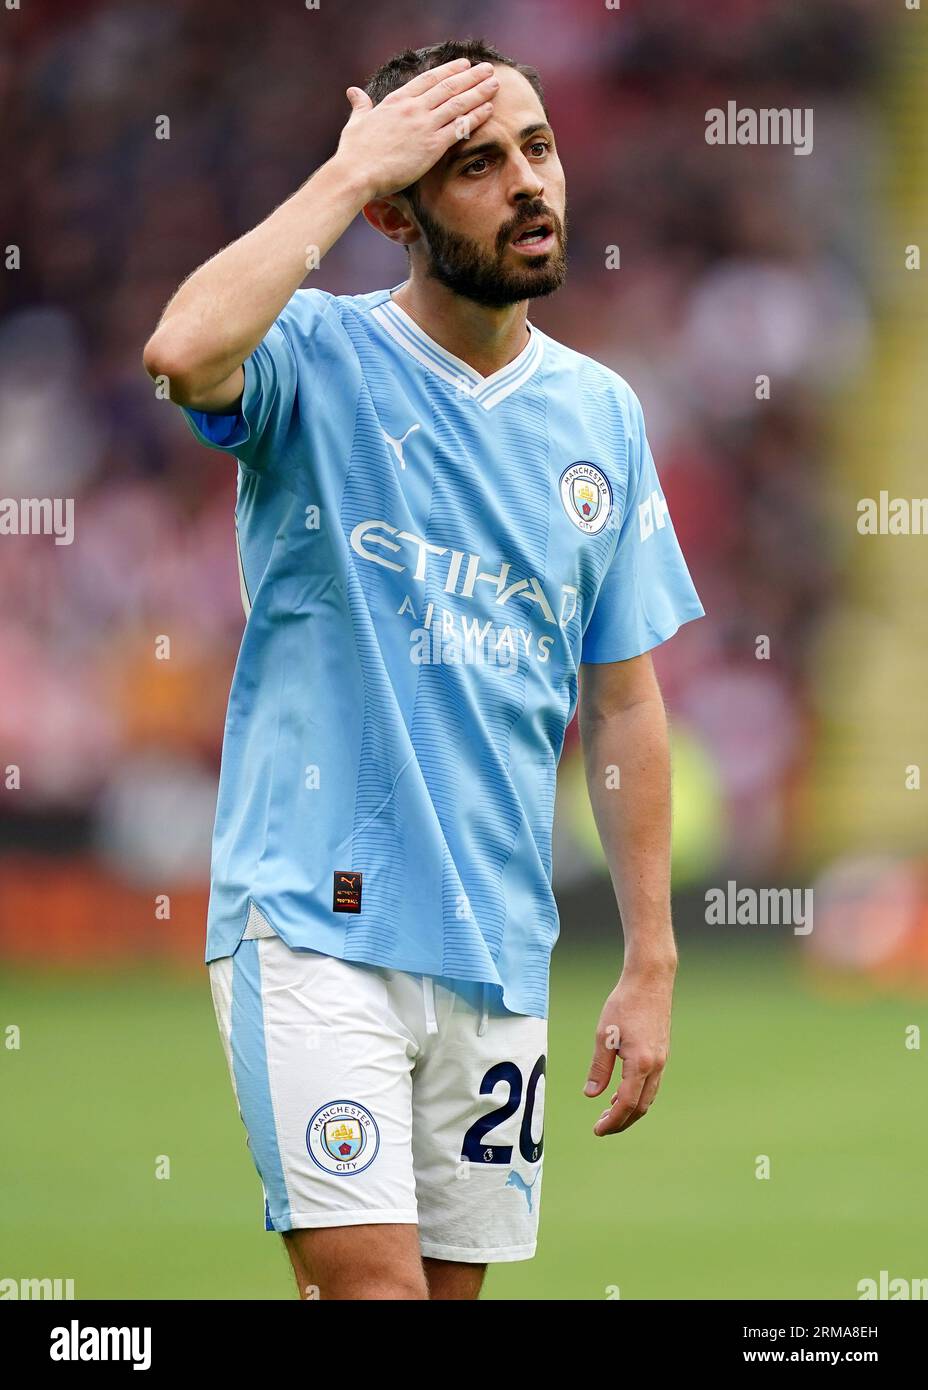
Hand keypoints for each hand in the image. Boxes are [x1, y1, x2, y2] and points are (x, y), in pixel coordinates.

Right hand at [336, 57, 498, 202]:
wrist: (357, 172)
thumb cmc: (354, 152)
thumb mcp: (356, 122)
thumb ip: (360, 106)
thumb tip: (353, 92)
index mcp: (397, 100)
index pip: (429, 79)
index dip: (449, 70)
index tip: (463, 64)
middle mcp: (413, 108)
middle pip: (449, 87)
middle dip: (471, 76)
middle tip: (487, 69)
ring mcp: (424, 126)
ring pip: (458, 103)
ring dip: (479, 92)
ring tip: (494, 83)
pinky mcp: (432, 146)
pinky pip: (459, 127)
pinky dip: (475, 116)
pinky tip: (488, 109)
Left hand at [583, 963, 674, 1135]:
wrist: (651, 981)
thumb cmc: (624, 1004)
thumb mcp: (604, 1036)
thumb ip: (599, 1068)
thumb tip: (591, 1095)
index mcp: (640, 1064)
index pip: (627, 1104)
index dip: (612, 1121)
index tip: (597, 1130)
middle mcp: (656, 1066)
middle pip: (641, 1107)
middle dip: (621, 1121)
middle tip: (601, 1128)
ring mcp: (662, 1060)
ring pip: (648, 1096)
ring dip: (630, 1110)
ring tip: (608, 1114)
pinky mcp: (661, 1053)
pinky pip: (651, 1083)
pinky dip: (637, 1095)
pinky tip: (622, 1092)